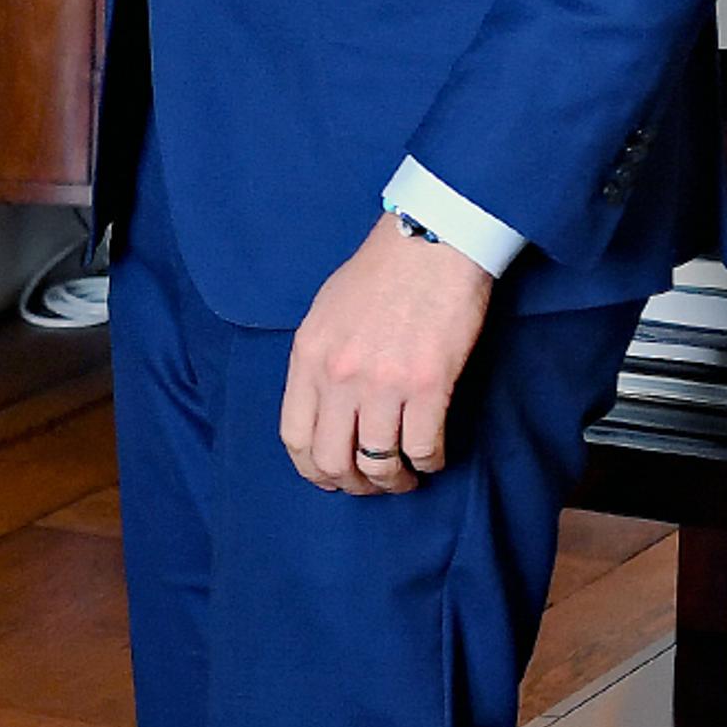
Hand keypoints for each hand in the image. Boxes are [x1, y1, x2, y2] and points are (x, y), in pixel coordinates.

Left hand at [279, 215, 492, 496]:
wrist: (429, 242)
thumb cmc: (379, 273)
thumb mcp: (326, 312)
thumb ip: (319, 361)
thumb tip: (324, 411)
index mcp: (309, 355)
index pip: (295, 437)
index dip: (313, 470)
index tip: (332, 477)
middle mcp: (339, 374)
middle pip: (332, 462)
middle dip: (353, 485)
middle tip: (372, 483)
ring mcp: (383, 382)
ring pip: (379, 465)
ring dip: (394, 481)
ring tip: (405, 475)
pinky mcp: (428, 385)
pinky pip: (423, 450)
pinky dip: (429, 463)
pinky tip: (432, 455)